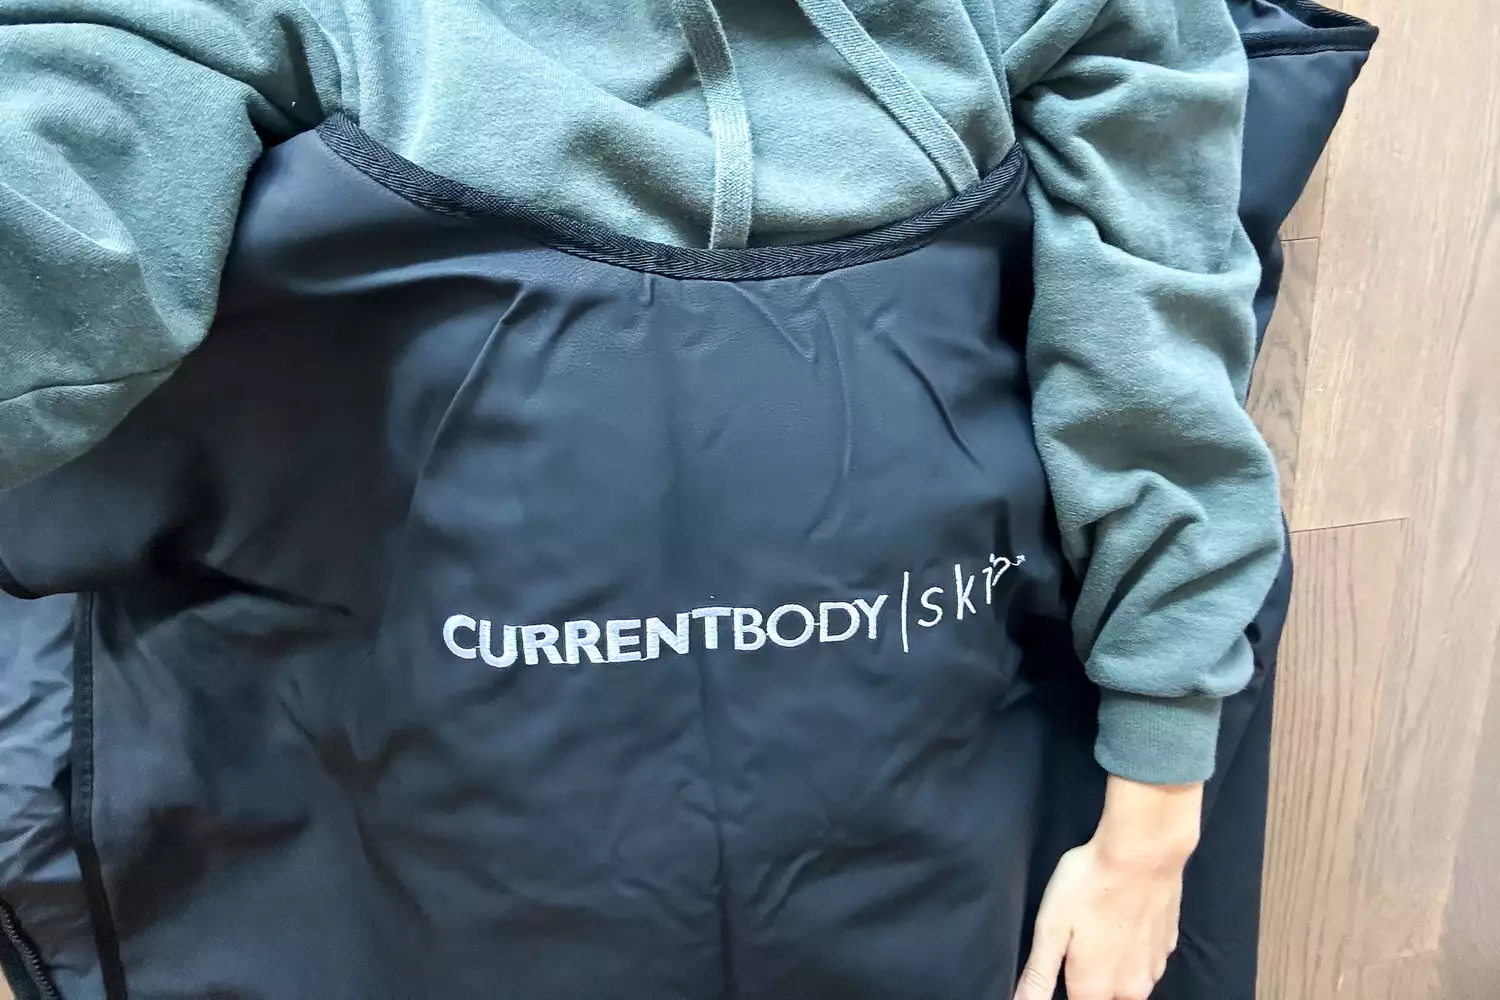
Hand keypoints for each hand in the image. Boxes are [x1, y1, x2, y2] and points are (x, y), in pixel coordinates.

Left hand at [1014, 777, 1201, 999]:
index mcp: (1095, 989)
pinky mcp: (1169, 944)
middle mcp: (1129, 988)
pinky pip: (1147, 960)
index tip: (1063, 961)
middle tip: (1079, 943)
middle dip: (1090, 982)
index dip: (1064, 987)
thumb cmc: (1088, 887)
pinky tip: (1126, 924)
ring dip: (1115, 969)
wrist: (1143, 852)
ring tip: (1100, 933)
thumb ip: (1038, 976)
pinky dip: (1135, 950)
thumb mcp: (1050, 930)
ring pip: (1129, 983)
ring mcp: (1154, 967)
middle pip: (1104, 998)